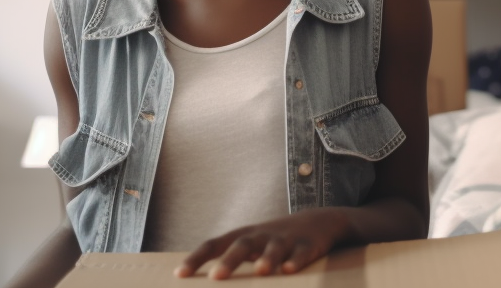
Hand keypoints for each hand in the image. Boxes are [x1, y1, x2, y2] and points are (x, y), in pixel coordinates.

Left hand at [175, 208, 349, 279]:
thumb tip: (200, 280)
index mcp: (243, 236)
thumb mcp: (252, 243)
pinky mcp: (308, 245)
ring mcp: (286, 239)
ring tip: (261, 271)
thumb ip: (229, 258)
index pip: (214, 244)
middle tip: (216, 277)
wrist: (320, 221)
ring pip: (275, 248)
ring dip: (267, 258)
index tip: (180, 274)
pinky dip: (296, 261)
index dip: (197, 258)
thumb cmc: (275, 239)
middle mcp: (262, 235)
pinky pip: (302, 253)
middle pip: (243, 245)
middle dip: (230, 261)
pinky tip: (290, 270)